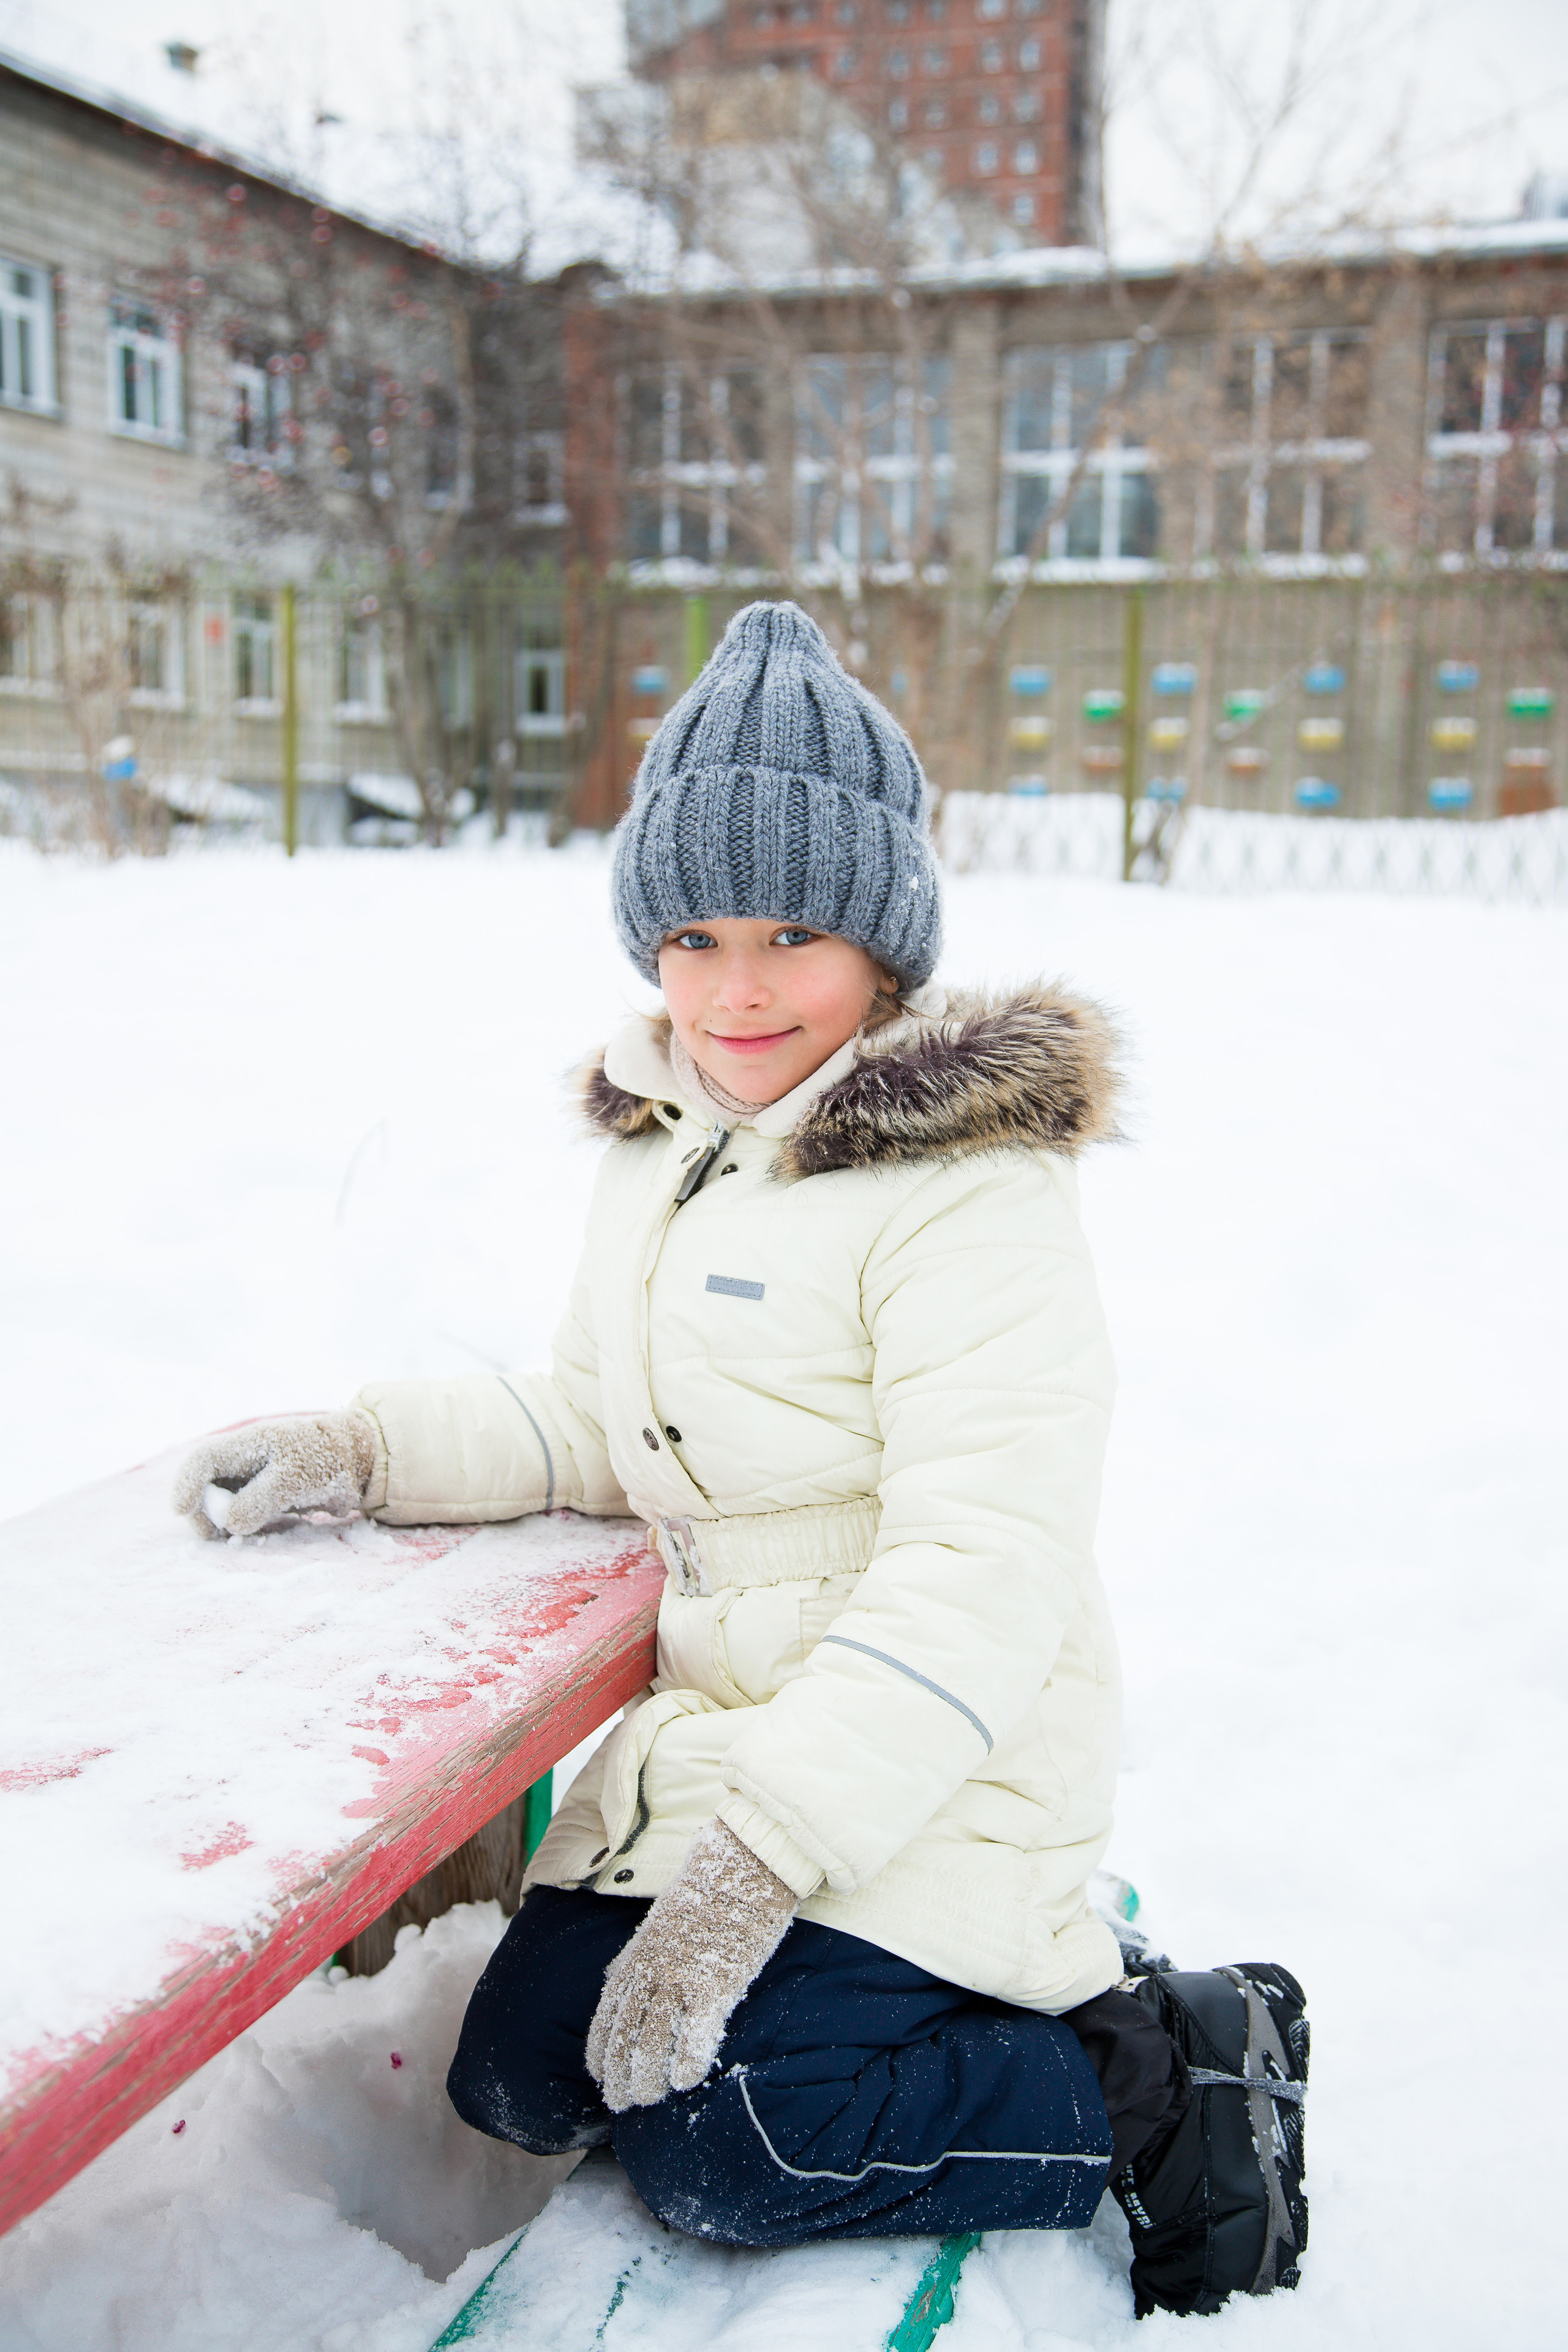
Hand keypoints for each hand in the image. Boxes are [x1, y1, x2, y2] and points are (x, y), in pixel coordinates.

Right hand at [171, 1411, 378, 1539]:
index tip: (181, 1511)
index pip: (202, 1461)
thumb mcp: (295, 1477)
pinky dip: (241, 1528)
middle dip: (203, 1513)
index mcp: (246, 1445)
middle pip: (204, 1488)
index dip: (186, 1485)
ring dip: (222, 1523)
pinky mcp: (261, 1499)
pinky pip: (240, 1516)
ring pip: (220, 1505)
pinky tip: (261, 1532)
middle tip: (216, 1536)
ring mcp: (250, 1482)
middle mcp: (242, 1463)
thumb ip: (261, 1498)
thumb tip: (229, 1522)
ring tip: (244, 1534)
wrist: (357, 1461)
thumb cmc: (326, 1459)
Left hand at [586, 1819, 796, 2111]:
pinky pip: (697, 2033)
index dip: (600, 2051)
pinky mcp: (717, 1982)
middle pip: (625, 2035)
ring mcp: (682, 1978)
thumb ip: (638, 1954)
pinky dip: (687, 2061)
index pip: (607, 2015)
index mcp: (636, 1955)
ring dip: (648, 2078)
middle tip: (620, 2104)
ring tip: (647, 2101)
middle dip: (618, 2074)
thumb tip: (616, 1979)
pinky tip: (685, 2083)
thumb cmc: (707, 1888)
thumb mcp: (657, 1920)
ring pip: (654, 2042)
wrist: (745, 1859)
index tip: (599, 2076)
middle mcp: (651, 1971)